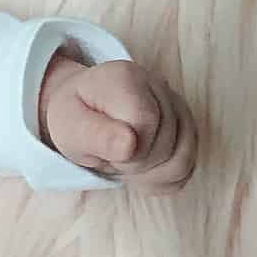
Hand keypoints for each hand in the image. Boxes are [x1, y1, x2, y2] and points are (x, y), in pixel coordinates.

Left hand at [39, 51, 197, 192]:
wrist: (82, 112)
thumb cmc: (74, 119)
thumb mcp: (70, 128)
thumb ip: (96, 135)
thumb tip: (130, 144)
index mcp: (126, 78)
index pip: (146, 124)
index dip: (124, 150)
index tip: (102, 148)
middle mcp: (159, 86)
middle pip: (166, 146)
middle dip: (133, 163)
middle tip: (108, 154)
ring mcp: (177, 105)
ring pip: (182, 160)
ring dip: (147, 173)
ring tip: (122, 159)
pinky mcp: (185, 125)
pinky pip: (186, 167)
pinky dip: (160, 178)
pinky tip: (139, 168)